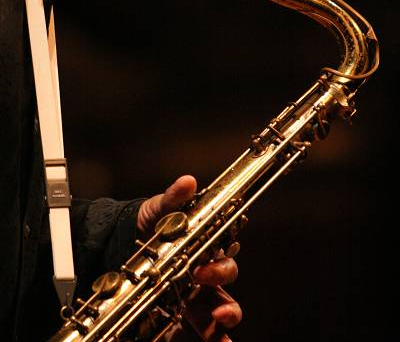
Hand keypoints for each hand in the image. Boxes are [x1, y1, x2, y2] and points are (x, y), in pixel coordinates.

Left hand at [137, 176, 241, 341]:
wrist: (119, 241)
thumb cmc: (148, 223)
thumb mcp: (158, 209)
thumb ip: (173, 198)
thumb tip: (187, 181)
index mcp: (204, 244)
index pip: (225, 253)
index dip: (221, 263)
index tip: (204, 268)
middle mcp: (204, 270)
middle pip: (226, 282)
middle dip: (224, 291)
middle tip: (207, 295)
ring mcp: (194, 294)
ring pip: (220, 309)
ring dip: (225, 322)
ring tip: (221, 331)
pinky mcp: (180, 312)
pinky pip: (200, 329)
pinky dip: (210, 338)